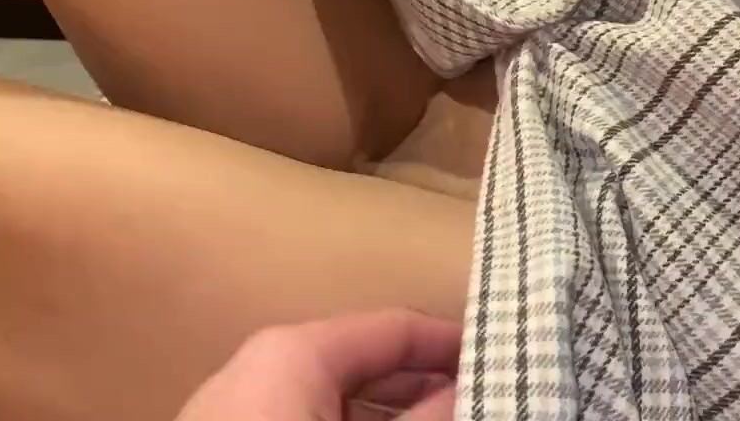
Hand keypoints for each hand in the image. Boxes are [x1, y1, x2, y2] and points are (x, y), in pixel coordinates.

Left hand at [175, 311, 459, 420]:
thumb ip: (428, 420)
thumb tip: (467, 389)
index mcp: (294, 353)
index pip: (394, 328)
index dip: (452, 343)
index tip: (503, 358)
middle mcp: (260, 368)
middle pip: (364, 364)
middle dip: (424, 388)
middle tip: (483, 403)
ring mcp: (236, 412)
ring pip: (334, 403)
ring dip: (390, 420)